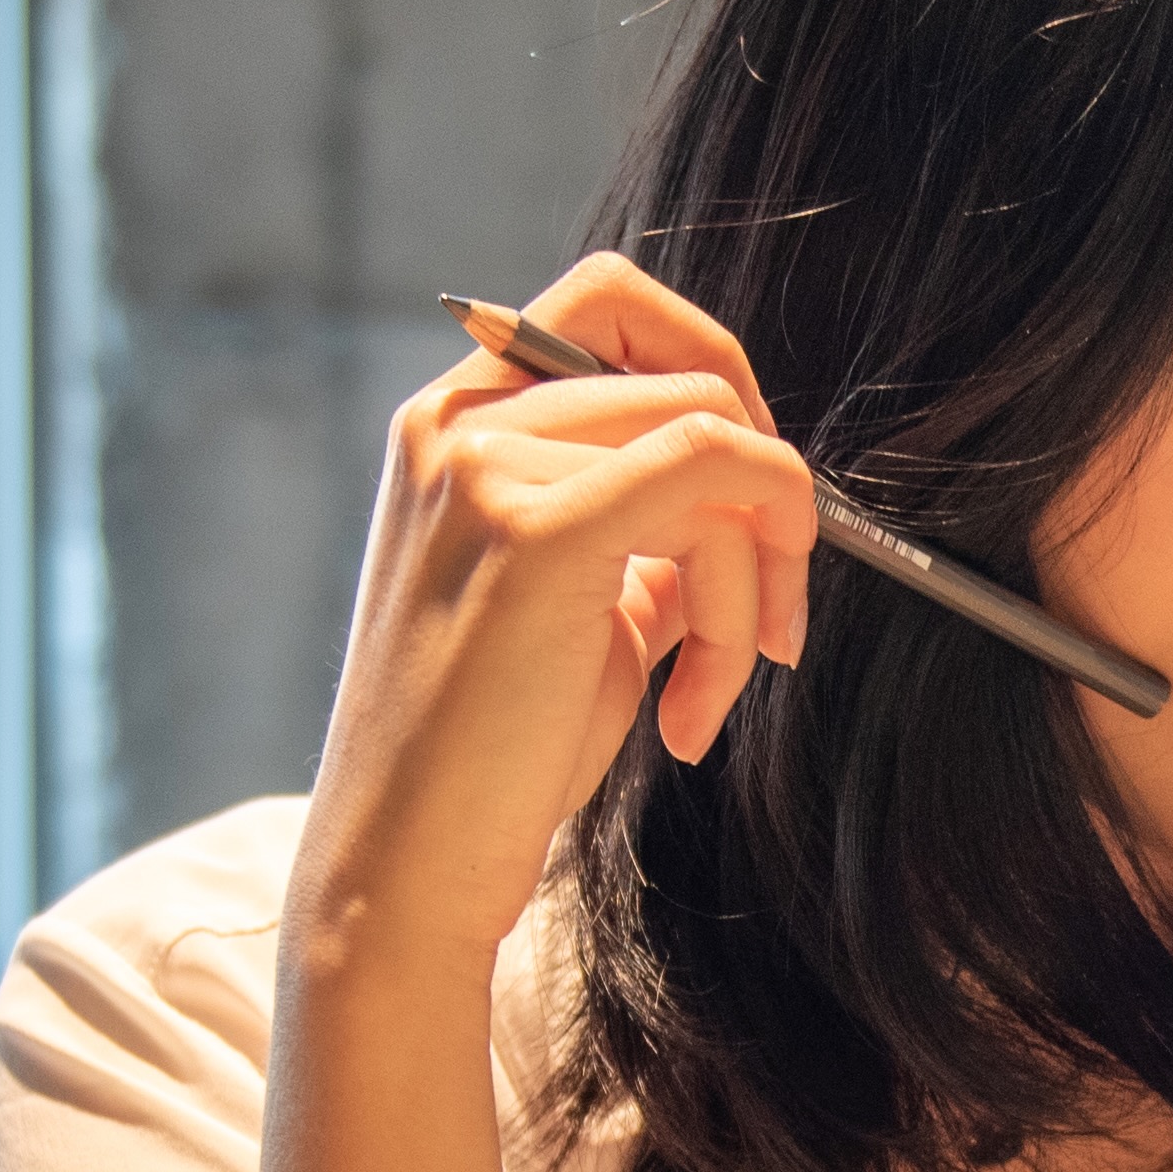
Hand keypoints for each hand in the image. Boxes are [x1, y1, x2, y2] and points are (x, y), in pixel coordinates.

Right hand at [287, 251, 826, 968]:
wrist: (404, 870)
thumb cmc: (492, 757)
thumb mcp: (579, 610)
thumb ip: (647, 527)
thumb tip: (758, 492)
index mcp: (450, 424)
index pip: (609, 302)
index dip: (713, 369)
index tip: (750, 497)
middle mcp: (456, 422)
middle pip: (690, 376)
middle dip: (768, 497)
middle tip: (767, 618)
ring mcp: (488, 466)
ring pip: (717, 441)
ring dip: (753, 577)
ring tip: (707, 694)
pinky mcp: (537, 530)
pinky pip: (717, 472)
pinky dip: (751, 580)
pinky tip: (695, 702)